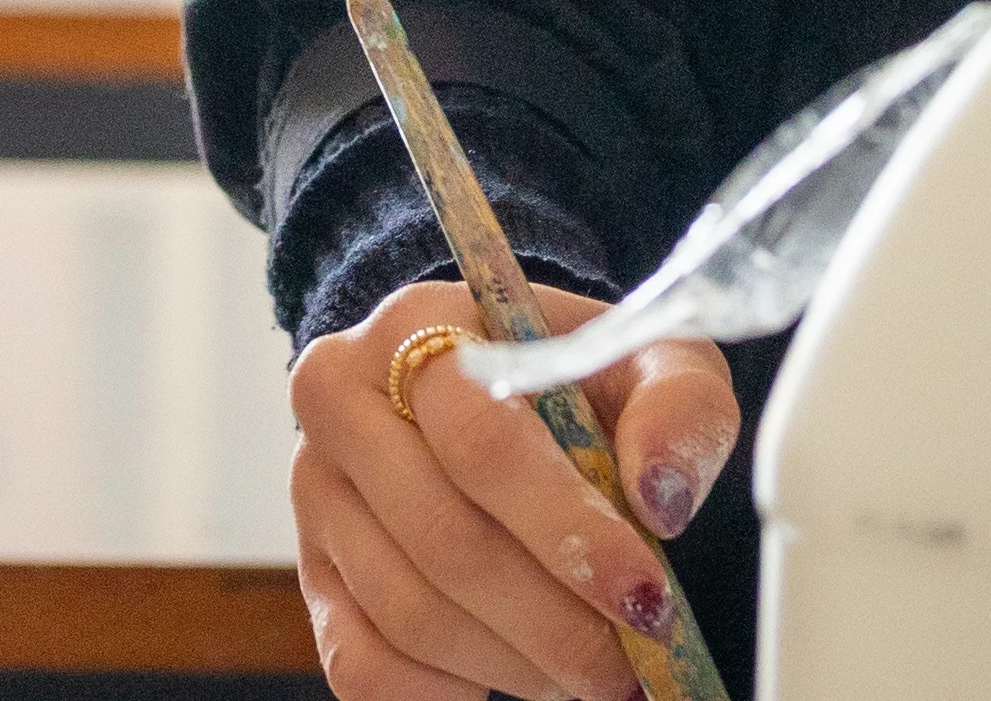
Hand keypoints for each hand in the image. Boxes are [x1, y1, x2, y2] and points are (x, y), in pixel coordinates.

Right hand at [284, 273, 732, 700]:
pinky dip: (446, 694)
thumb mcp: (645, 358)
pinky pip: (363, 667)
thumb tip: (663, 497)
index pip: (481, 439)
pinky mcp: (314, 576)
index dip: (566, 527)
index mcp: (416, 327)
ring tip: (592, 675)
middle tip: (630, 667)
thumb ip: (675, 407)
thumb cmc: (573, 376)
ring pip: (409, 611)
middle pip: (443, 537)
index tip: (644, 596)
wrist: (489, 387)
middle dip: (552, 623)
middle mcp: (341, 404)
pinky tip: (515, 677)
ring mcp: (315, 495)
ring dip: (515, 664)